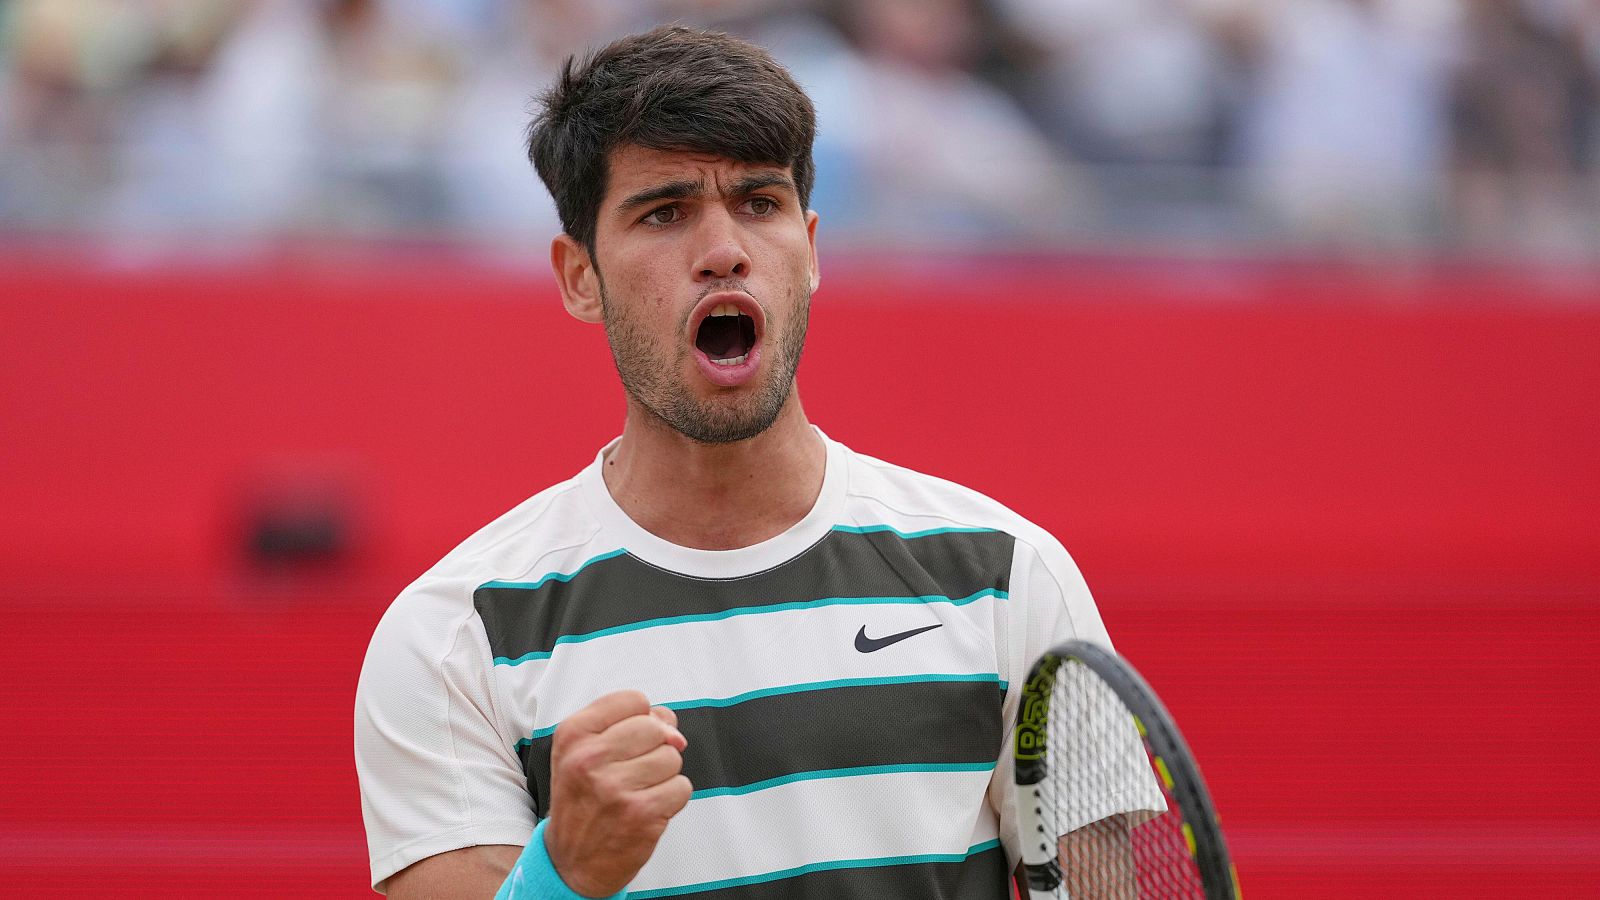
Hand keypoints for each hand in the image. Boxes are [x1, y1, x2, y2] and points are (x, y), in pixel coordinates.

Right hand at [543, 691, 691, 896]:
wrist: (571, 860)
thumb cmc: (583, 799)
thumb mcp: (585, 752)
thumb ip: (627, 724)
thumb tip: (671, 724)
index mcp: (573, 734)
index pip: (634, 700)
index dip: (641, 719)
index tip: (627, 741)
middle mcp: (589, 758)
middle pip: (656, 728)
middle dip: (655, 748)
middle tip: (632, 771)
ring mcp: (615, 787)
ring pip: (672, 757)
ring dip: (663, 775)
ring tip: (637, 792)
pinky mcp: (640, 813)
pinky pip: (682, 787)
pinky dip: (671, 799)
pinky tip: (647, 808)